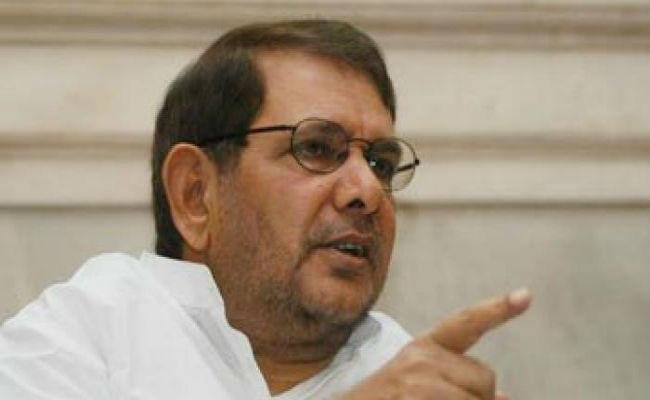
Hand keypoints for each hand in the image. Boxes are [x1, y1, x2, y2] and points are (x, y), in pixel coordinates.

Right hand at [339, 288, 531, 399]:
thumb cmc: (388, 398)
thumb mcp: (419, 383)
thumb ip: (458, 382)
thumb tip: (506, 398)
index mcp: (423, 348)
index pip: (465, 323)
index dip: (497, 310)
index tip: (526, 295)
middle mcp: (422, 360)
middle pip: (486, 378)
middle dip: (480, 398)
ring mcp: (419, 386)